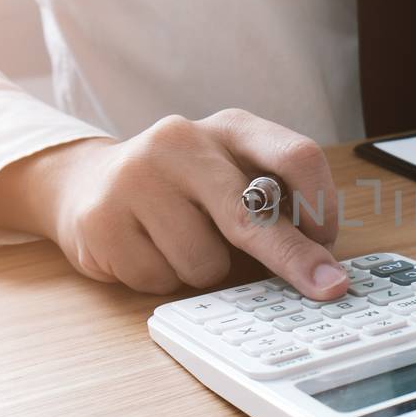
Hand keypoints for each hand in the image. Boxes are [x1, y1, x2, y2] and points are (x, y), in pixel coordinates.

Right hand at [0, 110, 350, 297]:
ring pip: (204, 261)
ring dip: (204, 271)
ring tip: (180, 244)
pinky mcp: (102, 218)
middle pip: (253, 214)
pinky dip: (164, 279)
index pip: (296, 156)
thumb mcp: (232, 176)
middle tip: (325, 288)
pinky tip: (147, 250)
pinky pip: (161, 279)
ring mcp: (136, 177)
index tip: (329, 241)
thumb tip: (322, 265)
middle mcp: (182, 141)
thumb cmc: (181, 189)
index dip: (322, 205)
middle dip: (293, 259)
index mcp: (230, 128)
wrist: (86, 183)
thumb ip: (274, 204)